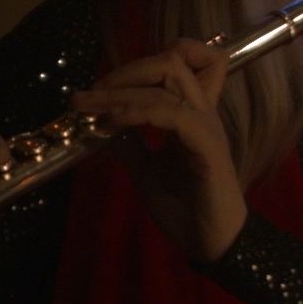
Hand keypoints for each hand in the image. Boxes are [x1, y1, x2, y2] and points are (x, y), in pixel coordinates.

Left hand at [71, 38, 246, 263]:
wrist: (212, 244)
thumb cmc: (186, 210)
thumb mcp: (147, 172)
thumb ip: (131, 147)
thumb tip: (104, 129)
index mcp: (190, 114)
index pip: (183, 62)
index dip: (142, 64)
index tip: (102, 88)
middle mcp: (201, 112)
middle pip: (173, 59)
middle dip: (126, 70)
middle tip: (90, 94)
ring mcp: (206, 125)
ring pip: (171, 76)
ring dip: (123, 88)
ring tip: (91, 107)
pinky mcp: (207, 145)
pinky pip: (173, 113)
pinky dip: (139, 111)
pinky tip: (114, 123)